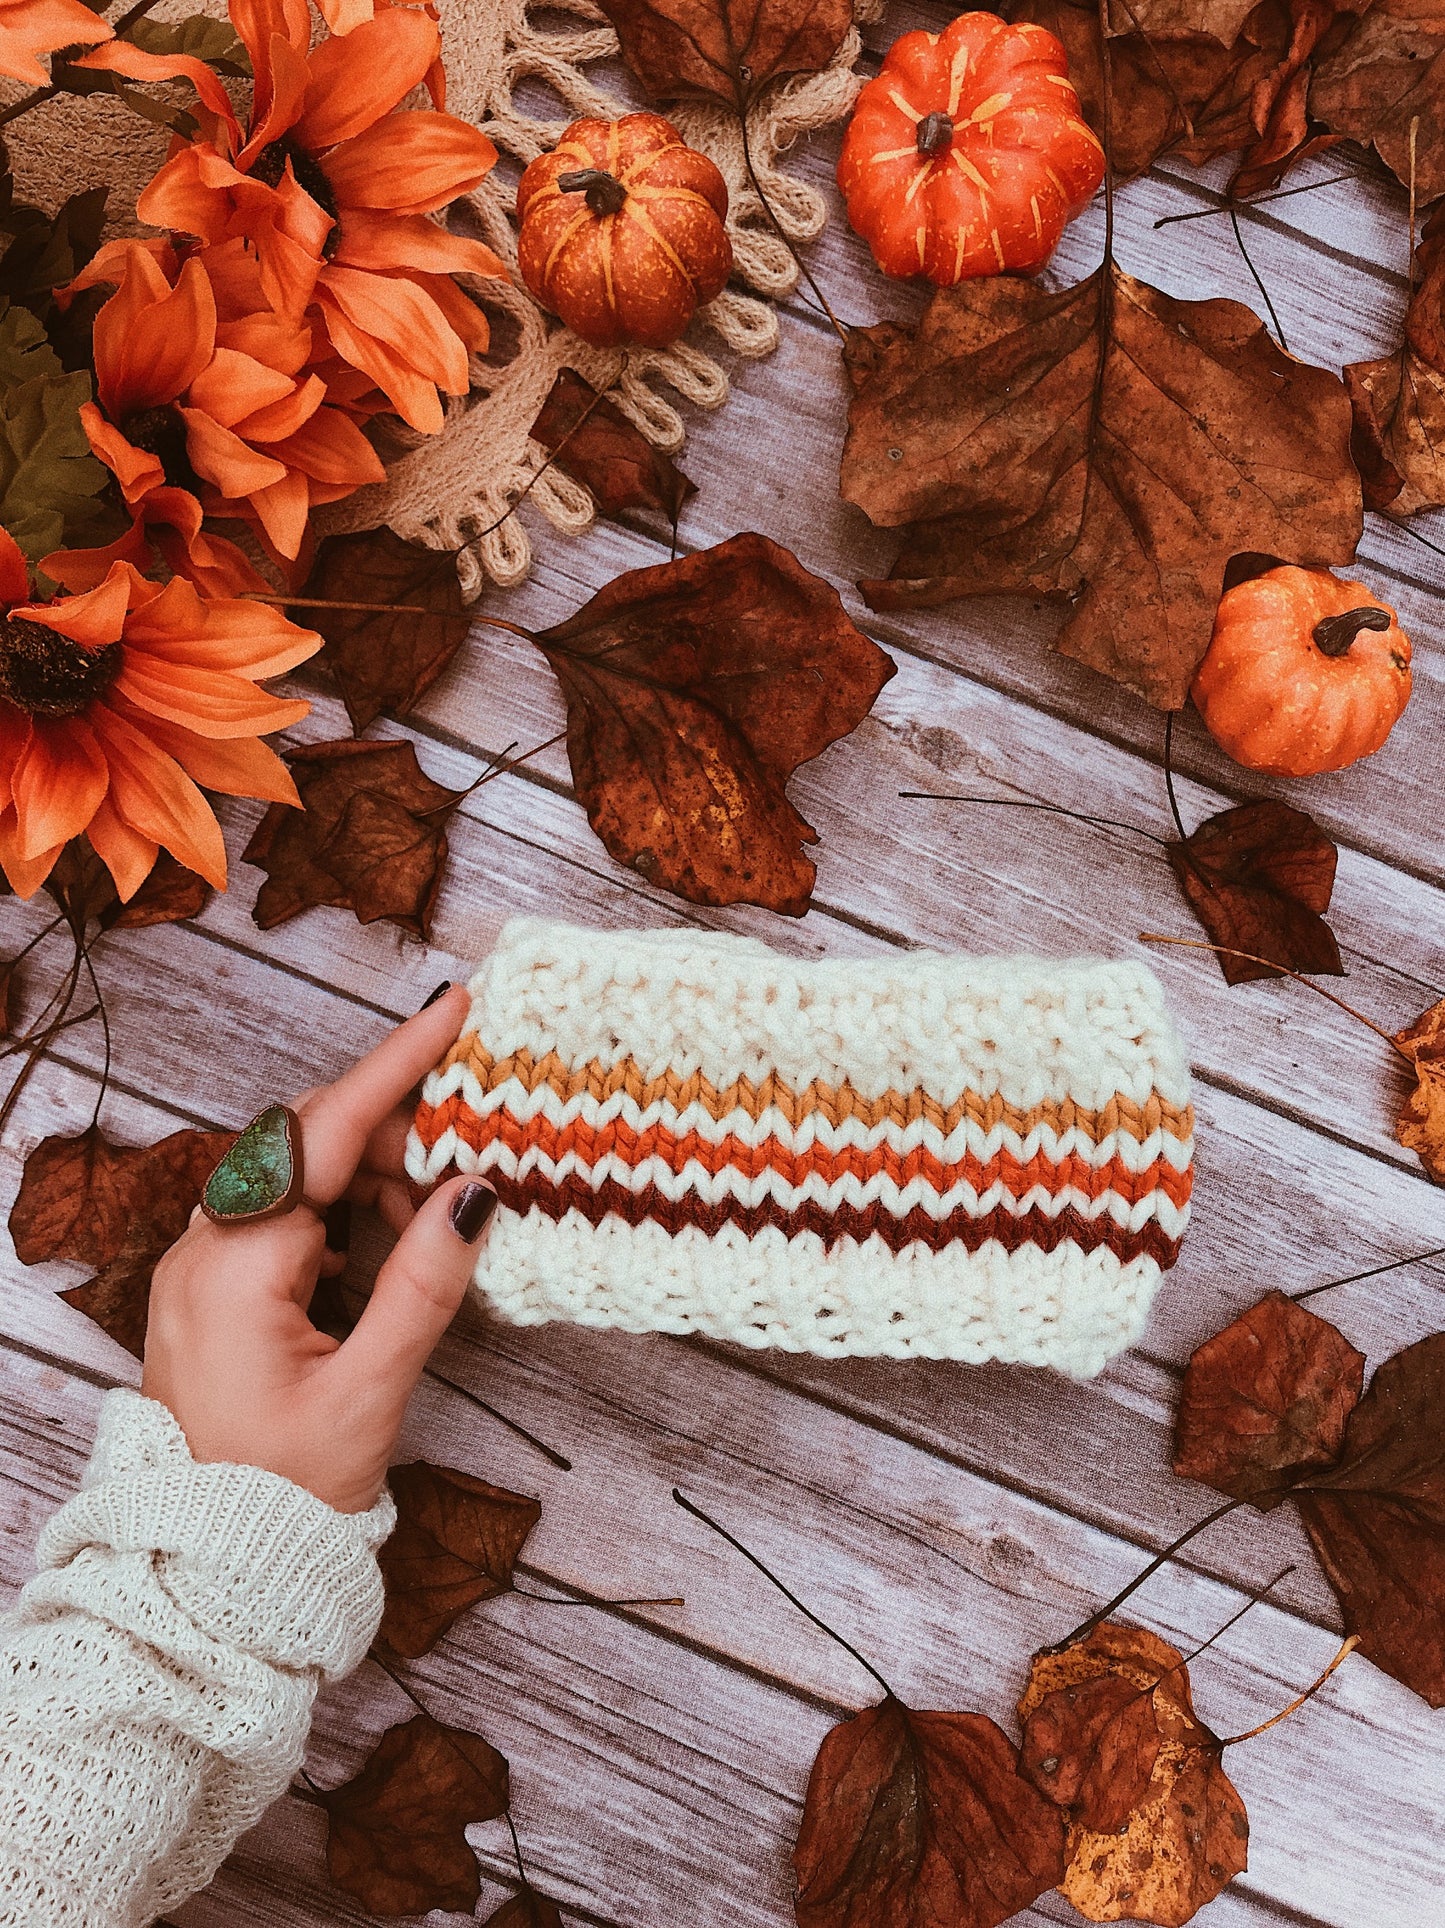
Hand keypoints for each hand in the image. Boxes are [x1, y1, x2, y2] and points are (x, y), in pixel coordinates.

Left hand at [142, 985, 492, 1512]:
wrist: (204, 1573)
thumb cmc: (279, 1496)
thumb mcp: (369, 1391)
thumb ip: (424, 1284)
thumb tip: (474, 1191)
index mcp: (235, 1266)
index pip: (323, 1130)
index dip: (395, 1065)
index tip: (452, 1010)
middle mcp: (205, 1250)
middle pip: (307, 1141)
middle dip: (395, 1120)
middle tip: (477, 1117)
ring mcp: (204, 1270)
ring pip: (299, 1177)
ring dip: (374, 1170)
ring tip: (447, 1191)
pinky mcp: (217, 1292)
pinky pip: (287, 1217)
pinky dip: (347, 1209)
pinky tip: (397, 1230)